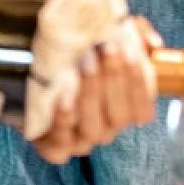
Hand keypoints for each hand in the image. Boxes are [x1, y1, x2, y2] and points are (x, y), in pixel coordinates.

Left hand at [31, 16, 161, 163]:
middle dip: (113, 79)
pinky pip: (62, 144)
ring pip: (94, 128)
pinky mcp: (55, 149)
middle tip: (104, 47)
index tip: (129, 51)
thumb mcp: (108, 38)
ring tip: (83, 62)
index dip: (139, 82)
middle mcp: (108, 128)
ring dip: (90, 94)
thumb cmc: (78, 56)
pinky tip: (63, 94)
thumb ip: (135, 36)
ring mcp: (82, 141)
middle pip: (120, 116)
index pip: (143, 109)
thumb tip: (152, 43)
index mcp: (126, 110)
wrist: (31, 74)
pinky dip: (64, 119)